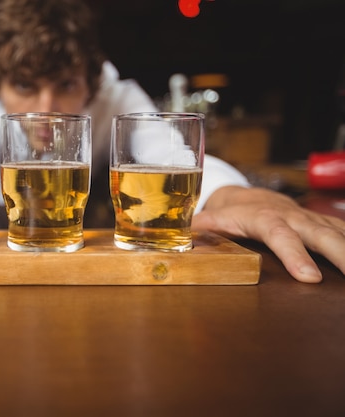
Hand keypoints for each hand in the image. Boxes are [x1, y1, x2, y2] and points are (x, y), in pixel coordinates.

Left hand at [193, 186, 344, 282]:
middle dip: (342, 254)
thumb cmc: (227, 213)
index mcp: (262, 218)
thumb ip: (199, 231)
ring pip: (339, 232)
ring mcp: (311, 219)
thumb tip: (182, 240)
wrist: (246, 196)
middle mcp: (292, 217)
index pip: (280, 235)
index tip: (309, 278)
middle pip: (321, 234)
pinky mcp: (323, 224)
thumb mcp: (211, 221)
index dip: (295, 254)